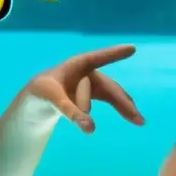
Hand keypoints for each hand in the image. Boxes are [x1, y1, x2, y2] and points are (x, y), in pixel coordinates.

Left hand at [22, 44, 143, 133]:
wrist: (37, 97)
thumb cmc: (42, 91)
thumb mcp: (53, 100)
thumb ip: (70, 112)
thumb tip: (90, 127)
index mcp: (77, 65)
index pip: (97, 58)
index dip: (113, 54)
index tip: (131, 48)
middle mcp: (88, 72)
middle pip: (108, 86)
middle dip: (122, 101)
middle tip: (137, 117)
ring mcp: (92, 83)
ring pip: (110, 94)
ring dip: (123, 106)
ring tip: (138, 121)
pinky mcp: (93, 93)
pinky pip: (109, 99)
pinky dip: (120, 107)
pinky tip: (132, 117)